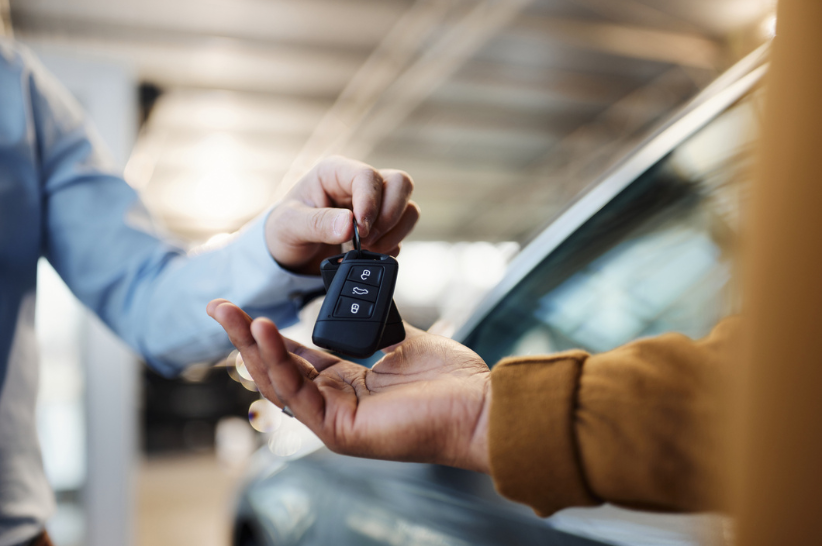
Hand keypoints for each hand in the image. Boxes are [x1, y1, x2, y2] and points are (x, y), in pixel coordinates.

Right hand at [207, 299, 491, 472]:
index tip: (244, 307)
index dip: (268, 334)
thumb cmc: (449, 380)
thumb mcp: (398, 340)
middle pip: (277, 369)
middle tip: (218, 305)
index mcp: (346, 384)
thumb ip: (368, 325)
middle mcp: (334, 404)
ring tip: (232, 313)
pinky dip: (279, 360)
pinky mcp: (339, 430)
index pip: (295, 358)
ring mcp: (334, 420)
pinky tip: (265, 330)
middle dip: (244, 337)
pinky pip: (299, 391)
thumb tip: (354, 299)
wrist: (478, 404)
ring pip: (279, 381)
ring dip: (252, 346)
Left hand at [265, 156, 419, 274]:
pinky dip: (392, 246)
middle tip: (368, 239)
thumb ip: (318, 224)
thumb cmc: (285, 230)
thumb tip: (349, 225)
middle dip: (390, 216)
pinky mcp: (383, 225)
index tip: (362, 230)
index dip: (371, 202)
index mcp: (335, 172)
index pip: (367, 176)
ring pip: (408, 208)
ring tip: (368, 249)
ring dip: (394, 233)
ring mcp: (375, 204)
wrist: (289, 254)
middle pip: (400, 184)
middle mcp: (359, 183)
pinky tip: (369, 254)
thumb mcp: (290, 226)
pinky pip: (403, 230)